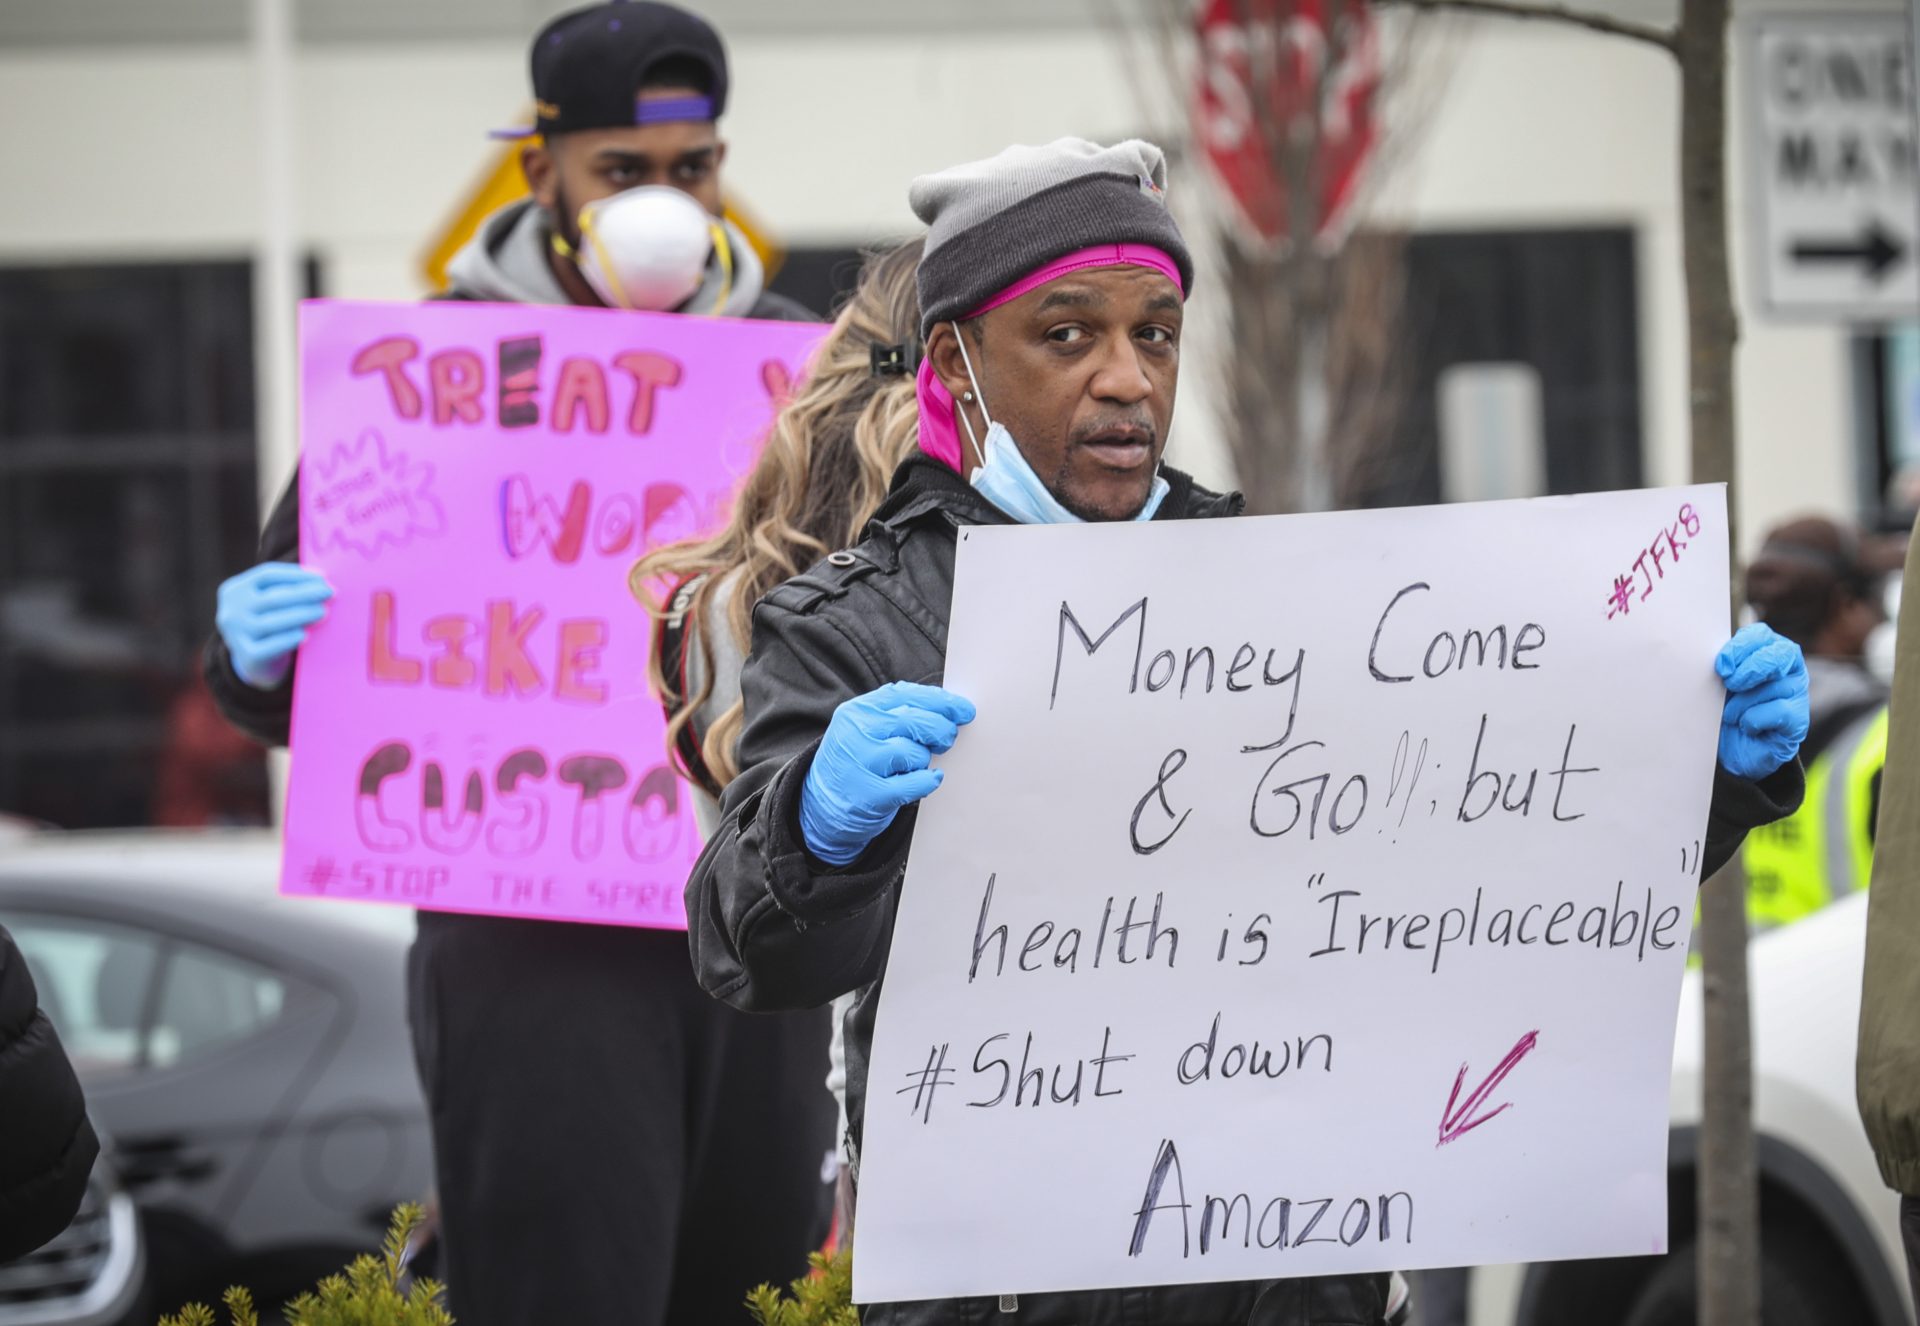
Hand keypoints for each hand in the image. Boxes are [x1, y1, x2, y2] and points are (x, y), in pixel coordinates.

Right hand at [216, 563, 332, 689]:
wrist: (255, 661)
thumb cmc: (269, 623)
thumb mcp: (267, 603)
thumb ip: (284, 589)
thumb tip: (320, 578)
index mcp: (234, 590)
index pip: (266, 575)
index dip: (296, 575)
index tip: (322, 576)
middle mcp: (231, 611)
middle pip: (272, 597)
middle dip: (304, 593)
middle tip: (329, 592)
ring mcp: (236, 634)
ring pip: (273, 621)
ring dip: (302, 614)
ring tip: (323, 611)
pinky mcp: (247, 655)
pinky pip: (272, 646)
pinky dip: (289, 639)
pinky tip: (305, 634)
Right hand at [799, 682, 976, 865]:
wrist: (821, 807)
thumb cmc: (857, 762)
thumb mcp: (865, 728)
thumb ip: (898, 713)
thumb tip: (948, 708)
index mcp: (859, 710)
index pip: (906, 695)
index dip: (941, 701)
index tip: (964, 710)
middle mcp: (857, 732)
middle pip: (916, 721)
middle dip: (941, 730)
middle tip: (947, 740)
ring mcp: (862, 762)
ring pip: (916, 752)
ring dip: (925, 760)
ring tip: (914, 766)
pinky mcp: (871, 794)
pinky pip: (916, 782)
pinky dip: (928, 781)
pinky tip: (928, 779)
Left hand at [1715, 623, 1808, 779]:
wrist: (1732, 749)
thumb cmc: (1725, 708)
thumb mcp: (1719, 684)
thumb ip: (1724, 667)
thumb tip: (1721, 661)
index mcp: (1767, 651)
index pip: (1761, 635)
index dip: (1741, 647)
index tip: (1722, 666)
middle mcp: (1789, 669)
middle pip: (1781, 653)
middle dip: (1752, 668)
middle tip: (1731, 684)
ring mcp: (1797, 694)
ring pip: (1775, 686)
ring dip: (1744, 702)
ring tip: (1731, 715)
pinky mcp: (1799, 720)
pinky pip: (1779, 711)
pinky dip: (1754, 720)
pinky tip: (1747, 727)